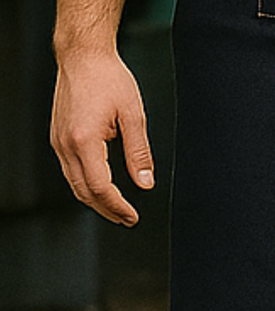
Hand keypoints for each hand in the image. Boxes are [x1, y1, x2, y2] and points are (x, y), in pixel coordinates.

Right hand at [50, 52, 153, 225]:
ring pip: (75, 185)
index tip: (133, 216)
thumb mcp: (134, 116)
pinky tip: (101, 191)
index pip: (101, 188)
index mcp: (85, 140)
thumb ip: (140, 153)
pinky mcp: (58, 137)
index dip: (118, 207)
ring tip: (117, 210)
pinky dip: (86, 187)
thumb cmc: (108, 78)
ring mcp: (58, 141)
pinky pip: (70, 172)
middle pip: (85, 192)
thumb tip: (145, 183)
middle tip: (128, 219)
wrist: (83, 55)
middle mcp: (66, 143)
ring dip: (96, 202)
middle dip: (107, 210)